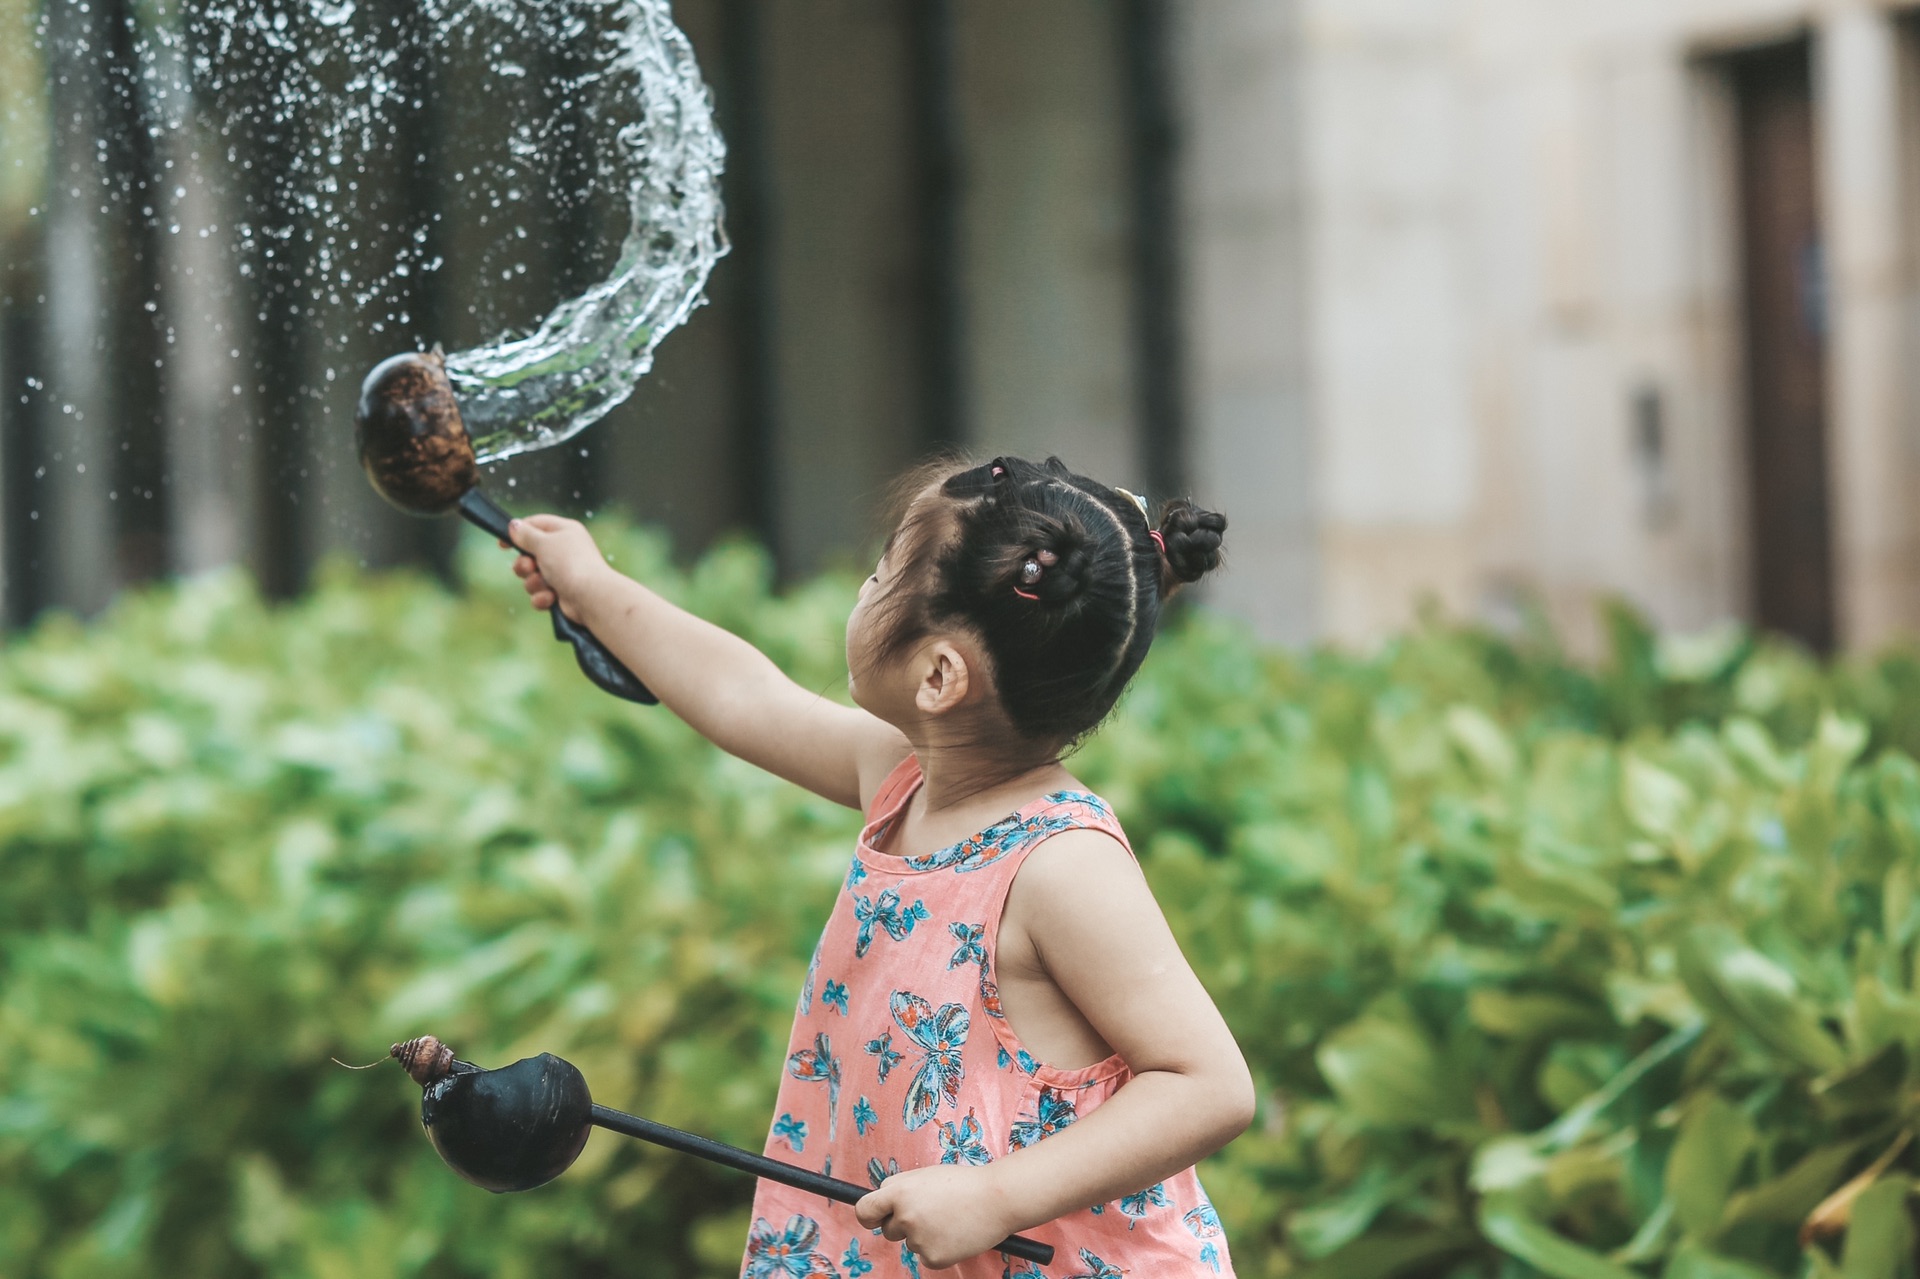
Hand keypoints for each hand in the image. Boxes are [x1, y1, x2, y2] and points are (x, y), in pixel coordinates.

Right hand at [502, 514, 611, 621]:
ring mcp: (563, 573)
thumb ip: (526, 535)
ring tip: (545, 584)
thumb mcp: (544, 543)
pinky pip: (540, 594)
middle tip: (530, 568)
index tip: (502, 543)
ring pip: (532, 576)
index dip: (518, 533)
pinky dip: (542, 597)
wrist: (590, 597)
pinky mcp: (561, 593)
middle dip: (524, 565)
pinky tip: (552, 598)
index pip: (536, 525)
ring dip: (534, 582)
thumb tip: (514, 525)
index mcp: (564, 531)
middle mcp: (564, 550)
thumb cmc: (569, 564)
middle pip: (529, 554)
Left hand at [854, 1164, 1019, 1270]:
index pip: (865, 1210)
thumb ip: (901, 1189)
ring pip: (911, 1243)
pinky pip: (927, 1257)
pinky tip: (956, 1234)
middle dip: (904, 1225)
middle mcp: (904, 1216)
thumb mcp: (925, 1176)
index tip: (874, 1220)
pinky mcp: (933, 1258)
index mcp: (899, 1191)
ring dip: (925, 1235)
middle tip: (932, 1213)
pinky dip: (939, 1249)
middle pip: (889, 1230)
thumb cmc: (963, 1183)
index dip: (868, 1217)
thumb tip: (883, 1205)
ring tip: (951, 1218)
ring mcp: (918, 1239)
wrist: (997, 1199)